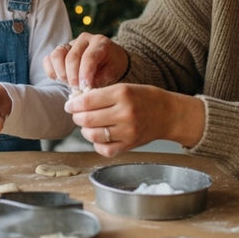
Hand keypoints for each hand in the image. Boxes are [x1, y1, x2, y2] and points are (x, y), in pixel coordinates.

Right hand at [43, 33, 128, 88]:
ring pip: (57, 55)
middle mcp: (83, 39)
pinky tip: (60, 79)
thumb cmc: (111, 67)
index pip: (88, 57)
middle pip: (72, 57)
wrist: (109, 59)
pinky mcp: (60, 50)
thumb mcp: (111, 73)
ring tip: (69, 84)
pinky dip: (51, 71)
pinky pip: (49, 59)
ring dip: (61, 73)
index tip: (85, 88)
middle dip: (73, 77)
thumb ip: (99, 79)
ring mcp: (70, 43)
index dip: (85, 74)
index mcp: (99, 42)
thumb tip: (84, 89)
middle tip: (77, 89)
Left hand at [64, 84, 205, 156]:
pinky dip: (97, 144)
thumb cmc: (145, 98)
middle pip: (87, 119)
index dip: (74, 104)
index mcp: (122, 94)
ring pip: (93, 135)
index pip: (88, 101)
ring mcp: (127, 131)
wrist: (168, 114)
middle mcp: (124, 113)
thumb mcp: (124, 87)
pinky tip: (98, 136)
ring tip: (86, 125)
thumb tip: (77, 102)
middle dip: (76, 117)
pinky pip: (105, 149)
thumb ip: (102, 94)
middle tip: (76, 114)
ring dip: (84, 130)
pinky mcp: (130, 145)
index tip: (70, 104)